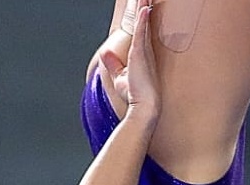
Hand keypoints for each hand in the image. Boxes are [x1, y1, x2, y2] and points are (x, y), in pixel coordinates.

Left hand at [101, 0, 160, 122]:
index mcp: (141, 55)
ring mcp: (143, 51)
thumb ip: (113, 64)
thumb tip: (105, 54)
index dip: (142, 16)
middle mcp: (144, 50)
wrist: (143, 109)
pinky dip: (142, 19)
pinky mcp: (140, 54)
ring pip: (143, 23)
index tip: (143, 4)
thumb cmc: (134, 96)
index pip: (141, 30)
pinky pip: (142, 32)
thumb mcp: (119, 78)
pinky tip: (144, 8)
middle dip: (144, 7)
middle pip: (144, 23)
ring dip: (143, 7)